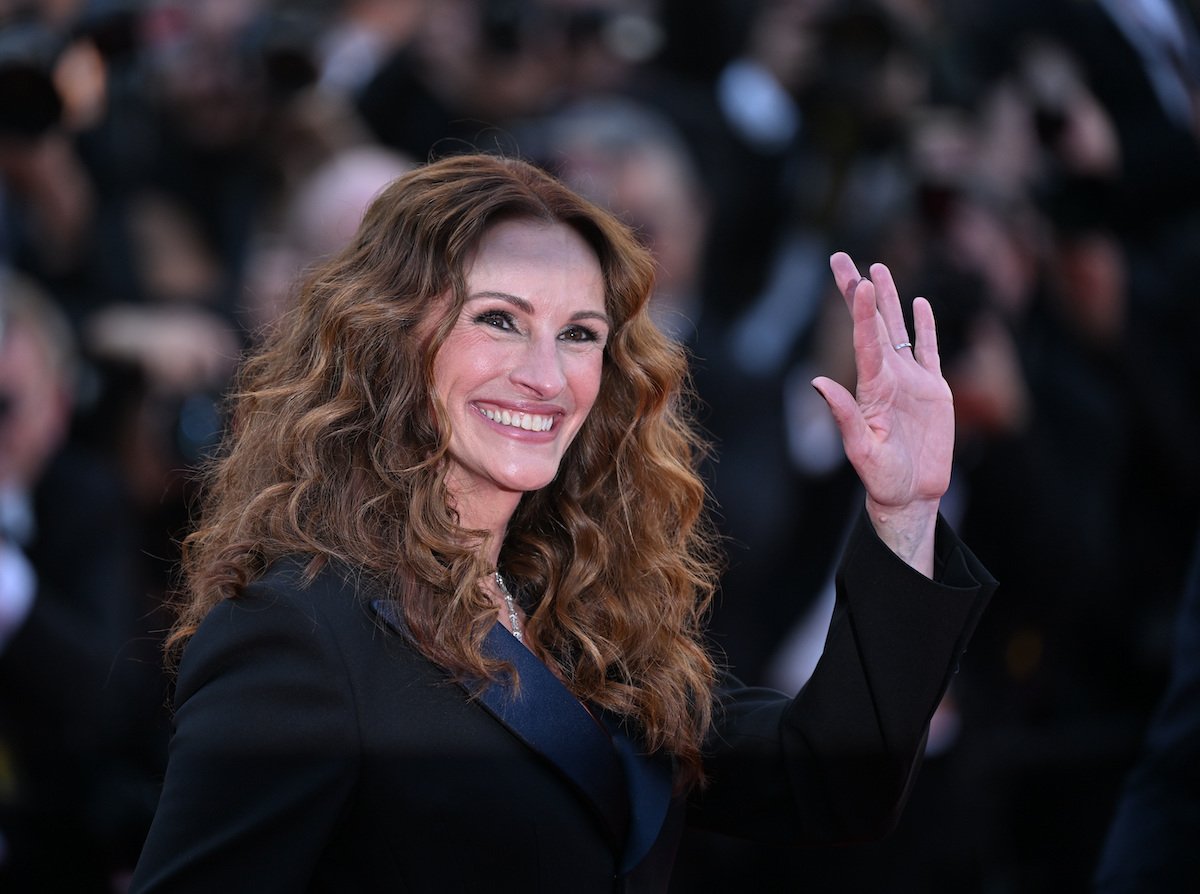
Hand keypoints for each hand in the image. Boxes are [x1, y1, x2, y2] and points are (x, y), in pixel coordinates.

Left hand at [812, 253, 954, 573]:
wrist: (910, 496)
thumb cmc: (882, 479)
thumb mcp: (861, 450)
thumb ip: (843, 415)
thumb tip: (816, 382)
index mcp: (871, 388)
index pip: (866, 341)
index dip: (862, 311)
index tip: (858, 281)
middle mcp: (888, 378)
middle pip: (873, 324)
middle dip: (858, 291)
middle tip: (841, 257)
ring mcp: (910, 382)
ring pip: (899, 330)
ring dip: (889, 300)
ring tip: (878, 269)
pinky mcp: (934, 391)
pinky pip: (929, 351)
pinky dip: (926, 328)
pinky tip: (920, 304)